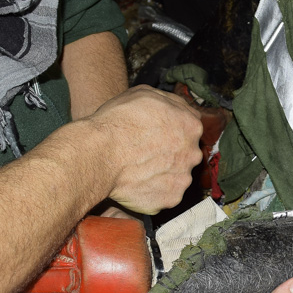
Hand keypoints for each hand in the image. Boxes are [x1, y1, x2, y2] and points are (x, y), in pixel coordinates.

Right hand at [86, 85, 202, 213]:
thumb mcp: (145, 94)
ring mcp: (183, 178)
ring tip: (139, 168)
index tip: (157, 135)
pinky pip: (166, 194)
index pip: (190, 128)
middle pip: (186, 153)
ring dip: (163, 172)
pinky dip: (154, 190)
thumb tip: (178, 109)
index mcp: (191, 125)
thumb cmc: (118, 122)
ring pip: (177, 174)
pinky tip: (138, 182)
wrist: (99, 154)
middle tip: (146, 153)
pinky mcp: (172, 198)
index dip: (172, 130)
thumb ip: (171, 103)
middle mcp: (193, 153)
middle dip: (170, 153)